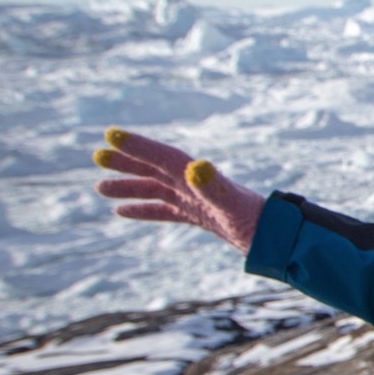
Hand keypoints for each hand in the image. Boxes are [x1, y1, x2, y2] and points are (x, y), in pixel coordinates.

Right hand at [93, 128, 265, 252]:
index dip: (137, 146)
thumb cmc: (255, 220)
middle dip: (127, 162)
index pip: (162, 156)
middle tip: (96, 156)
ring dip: (129, 187)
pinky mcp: (200, 216)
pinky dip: (144, 209)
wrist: (277, 240)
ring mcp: (197, 200)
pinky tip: (121, 212)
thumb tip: (196, 166)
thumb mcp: (230, 203)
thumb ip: (213, 185)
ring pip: (155, 189)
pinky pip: (166, 210)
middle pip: (154, 169)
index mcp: (198, 176)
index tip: (110, 134)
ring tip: (99, 187)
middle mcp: (196, 184)